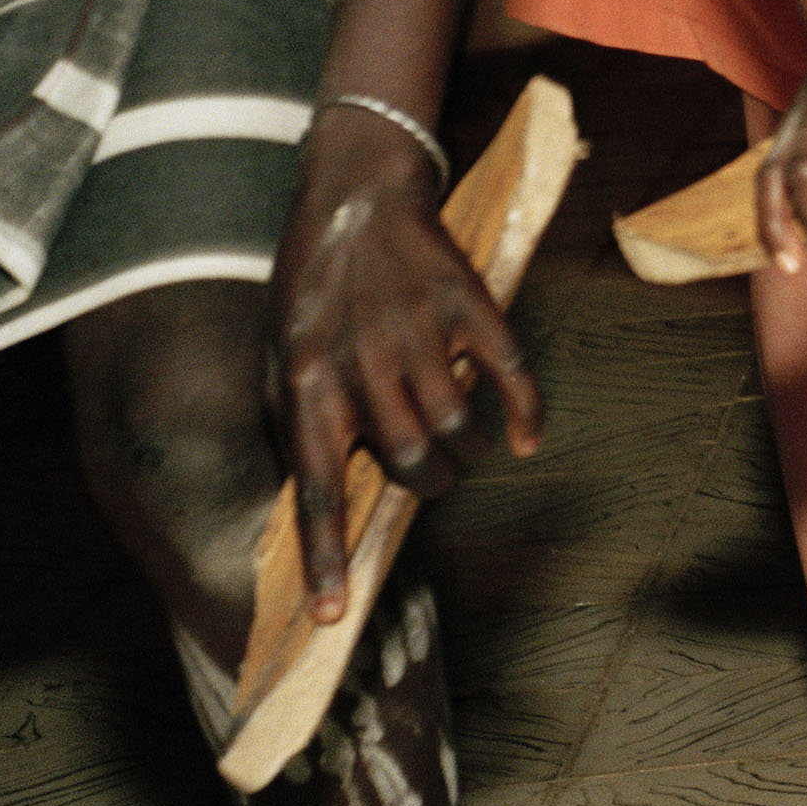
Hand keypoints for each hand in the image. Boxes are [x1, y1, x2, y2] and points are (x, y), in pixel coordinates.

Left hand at [267, 131, 544, 617]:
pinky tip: (524, 438)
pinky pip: (509, 374)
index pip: (315, 485)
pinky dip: (524, 415)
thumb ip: (301, 418)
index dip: (326, 556)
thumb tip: (319, 498)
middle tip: (429, 473)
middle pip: (405, 463)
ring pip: (456, 430)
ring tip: (464, 445)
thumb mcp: (282, 349)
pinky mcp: (469, 302)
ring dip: (466, 455)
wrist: (359, 189)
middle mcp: (361, 358)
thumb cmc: (314, 280)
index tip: (333, 617)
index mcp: (305, 377)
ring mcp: (418, 329)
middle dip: (425, 486)